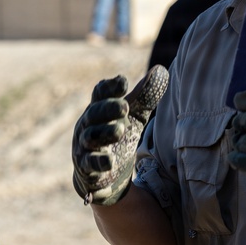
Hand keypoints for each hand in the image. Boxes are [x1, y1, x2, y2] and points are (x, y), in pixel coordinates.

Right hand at [71, 65, 167, 204]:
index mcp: (98, 108)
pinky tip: (110, 162)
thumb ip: (145, 96)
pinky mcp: (86, 168)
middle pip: (94, 113)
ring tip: (120, 130)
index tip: (123, 81)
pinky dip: (99, 162)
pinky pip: (90, 163)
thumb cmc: (118, 137)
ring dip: (104, 133)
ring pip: (90, 137)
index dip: (109, 87)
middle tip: (125, 107)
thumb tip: (161, 70)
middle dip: (108, 109)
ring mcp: (84, 146)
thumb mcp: (134, 116)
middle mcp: (87, 125)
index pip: (99, 93)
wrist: (105, 174)